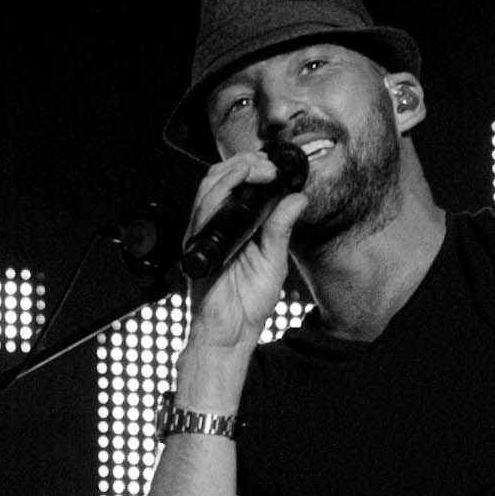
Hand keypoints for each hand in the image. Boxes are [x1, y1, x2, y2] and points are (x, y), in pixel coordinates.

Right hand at [184, 148, 306, 359]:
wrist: (230, 331)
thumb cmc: (247, 303)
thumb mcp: (274, 259)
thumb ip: (281, 228)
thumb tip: (298, 198)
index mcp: (234, 228)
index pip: (235, 184)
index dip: (253, 168)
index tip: (274, 168)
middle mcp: (216, 227)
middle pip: (218, 177)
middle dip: (244, 163)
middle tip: (267, 167)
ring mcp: (204, 234)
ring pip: (209, 186)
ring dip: (235, 171)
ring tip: (259, 171)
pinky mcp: (196, 245)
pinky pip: (202, 210)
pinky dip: (220, 192)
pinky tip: (239, 186)